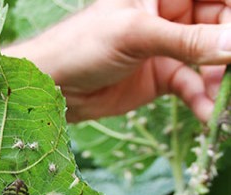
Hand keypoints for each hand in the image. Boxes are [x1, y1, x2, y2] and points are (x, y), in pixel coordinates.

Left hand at [1, 0, 230, 121]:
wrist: (49, 87)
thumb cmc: (80, 46)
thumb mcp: (135, 35)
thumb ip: (187, 39)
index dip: (230, 13)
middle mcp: (169, 15)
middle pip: (219, 24)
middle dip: (229, 49)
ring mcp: (168, 47)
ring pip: (212, 58)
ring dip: (221, 79)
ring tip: (223, 100)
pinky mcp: (161, 77)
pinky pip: (194, 86)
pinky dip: (203, 100)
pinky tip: (207, 114)